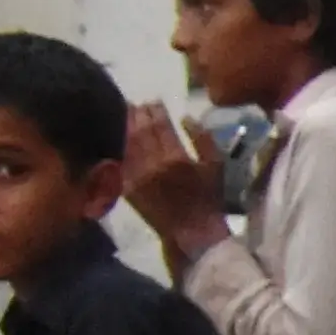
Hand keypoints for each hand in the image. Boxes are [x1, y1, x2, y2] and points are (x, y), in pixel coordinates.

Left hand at [118, 101, 232, 257]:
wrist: (192, 233)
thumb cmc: (209, 200)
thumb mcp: (216, 167)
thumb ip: (203, 139)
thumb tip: (186, 117)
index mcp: (175, 157)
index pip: (160, 124)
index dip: (156, 110)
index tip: (155, 101)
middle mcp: (152, 163)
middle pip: (139, 129)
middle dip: (138, 113)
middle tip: (138, 103)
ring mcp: (136, 175)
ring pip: (126, 142)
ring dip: (125, 125)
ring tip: (126, 112)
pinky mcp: (127, 186)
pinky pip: (120, 159)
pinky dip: (119, 144)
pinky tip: (119, 136)